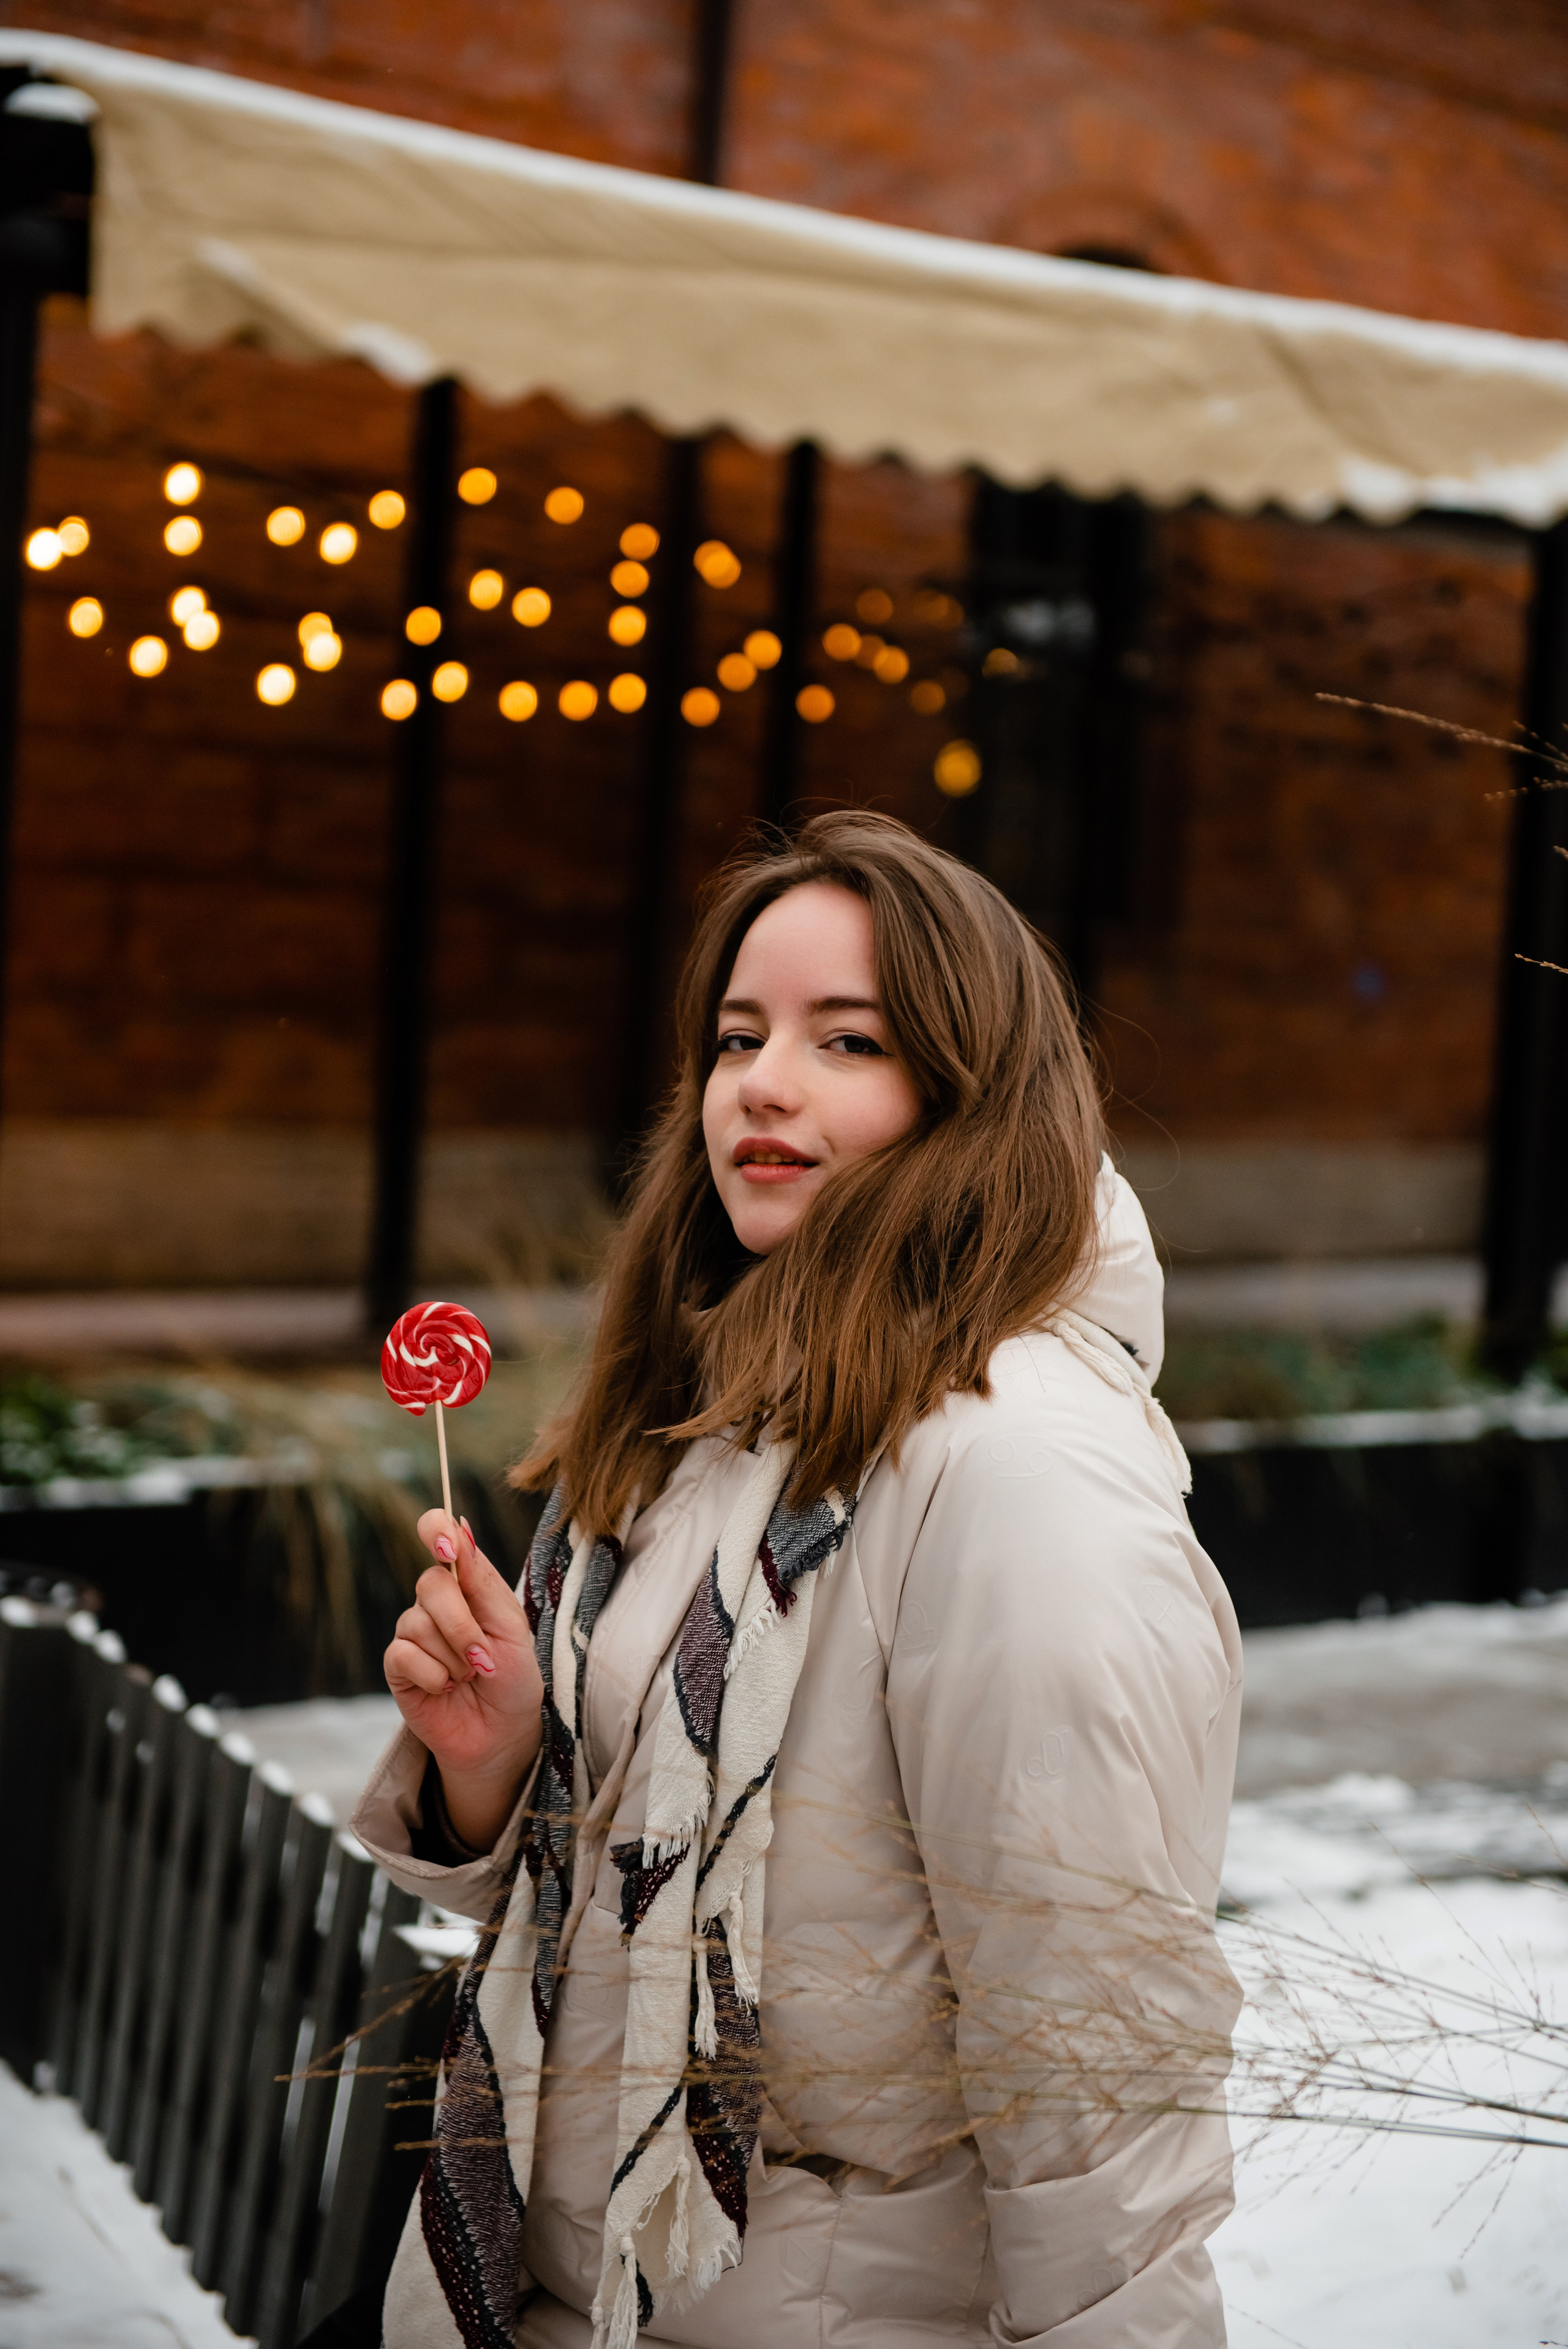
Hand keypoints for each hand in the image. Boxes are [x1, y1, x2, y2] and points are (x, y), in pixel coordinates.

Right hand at [385, 1510, 543, 1851]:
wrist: (504, 1732)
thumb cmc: (514, 1677)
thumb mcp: (512, 1627)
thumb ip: (482, 1581)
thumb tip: (460, 1527)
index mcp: (466, 1581)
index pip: (438, 1533)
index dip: (435, 1528)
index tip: (444, 1543)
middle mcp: (435, 1601)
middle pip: (430, 1584)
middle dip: (463, 1625)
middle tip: (484, 1658)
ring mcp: (413, 1633)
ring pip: (418, 1623)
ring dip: (454, 1658)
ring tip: (470, 1676)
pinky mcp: (398, 1667)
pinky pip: (404, 1656)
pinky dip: (435, 1676)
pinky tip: (447, 1688)